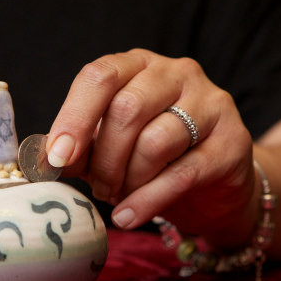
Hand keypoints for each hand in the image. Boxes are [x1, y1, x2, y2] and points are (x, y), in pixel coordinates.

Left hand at [47, 49, 256, 248]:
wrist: (215, 184)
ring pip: (154, 142)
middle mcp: (177, 73)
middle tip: (97, 187)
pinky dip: (147, 200)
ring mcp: (210, 104)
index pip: (100, 76)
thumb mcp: (112, 146)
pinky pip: (182, 173)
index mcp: (139, 65)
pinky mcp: (233, 142)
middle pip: (126, 109)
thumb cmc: (154, 158)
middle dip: (104, 158)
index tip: (57, 158)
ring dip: (127, 179)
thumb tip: (47, 159)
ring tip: (119, 196)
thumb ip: (82, 147)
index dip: (73, 118)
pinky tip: (128, 216)